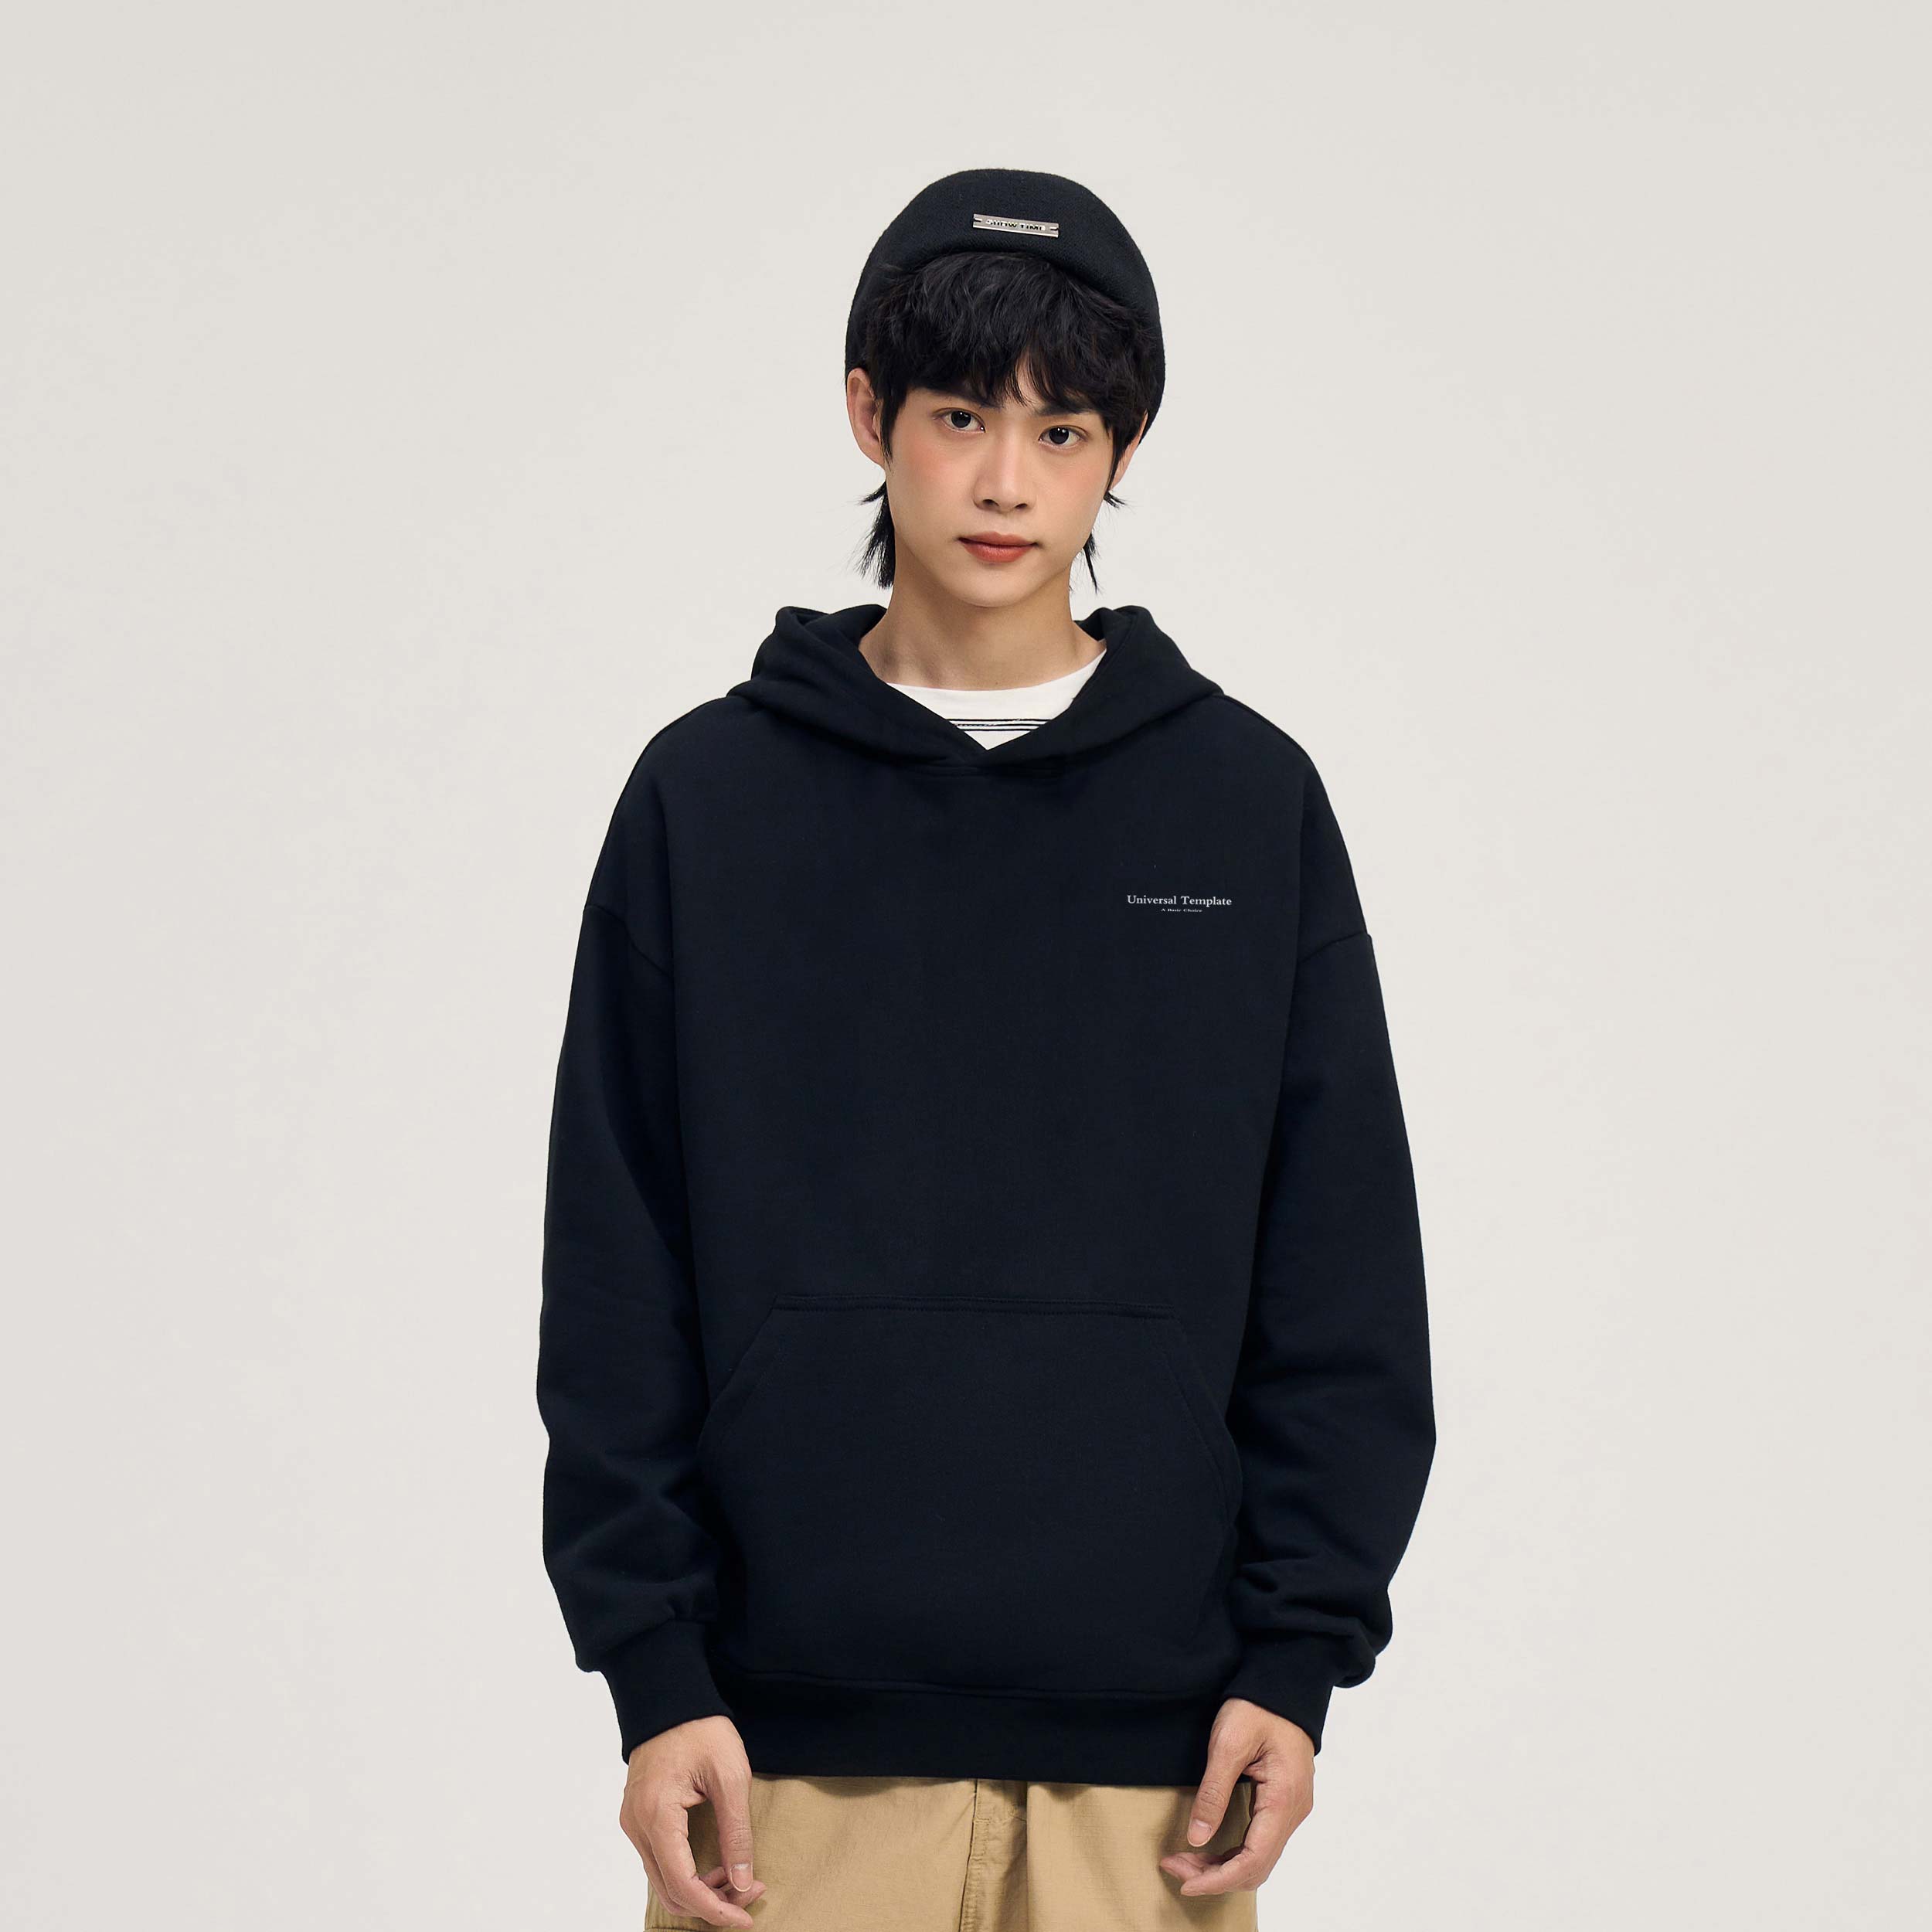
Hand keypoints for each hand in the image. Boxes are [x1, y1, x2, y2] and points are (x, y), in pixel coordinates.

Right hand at [620, 1715, 767, 1928]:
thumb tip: (743, 1881)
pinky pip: (660, 1863)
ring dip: (700, 1892)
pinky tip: (716, 1867)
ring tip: (739, 1879)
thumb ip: (736, 1832)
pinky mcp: (638, 1819)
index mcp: (657, 1815)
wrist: (672, 1700)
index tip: (746, 1917)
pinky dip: (687, 1875)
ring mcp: (633, 1823)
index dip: (716, 1909)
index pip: (683, 1885)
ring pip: (663, 1882)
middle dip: (712, 1903)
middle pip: (670, 1892)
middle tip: (751, 1892)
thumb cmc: (702, 1730)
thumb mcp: (731, 1777)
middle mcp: (637, 1826)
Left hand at [1159, 1698, 1314, 1897]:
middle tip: (1175, 1867)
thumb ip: (1214, 1792)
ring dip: (1223, 1867)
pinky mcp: (1282, 1803)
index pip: (1254, 1860)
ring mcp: (1290, 1809)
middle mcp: (1293, 1812)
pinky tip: (1208, 1848)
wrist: (1282, 1684)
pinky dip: (1234, 1853)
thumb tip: (1198, 1838)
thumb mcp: (1228, 1742)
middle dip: (1215, 1875)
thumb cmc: (1257, 1706)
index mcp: (1284, 1799)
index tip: (1187, 1882)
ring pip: (1258, 1858)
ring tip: (1185, 1861)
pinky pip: (1260, 1842)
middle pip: (1256, 1866)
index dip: (1220, 1879)